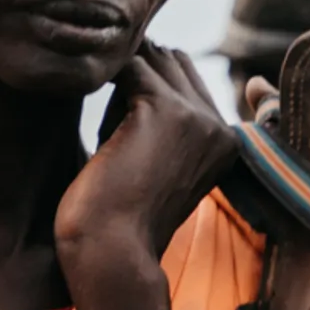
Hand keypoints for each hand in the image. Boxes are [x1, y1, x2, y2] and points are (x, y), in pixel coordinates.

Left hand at [55, 42, 244, 288]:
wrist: (113, 251)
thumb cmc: (120, 217)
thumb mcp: (153, 164)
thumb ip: (156, 123)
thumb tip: (130, 67)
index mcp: (226, 144)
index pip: (188, 80)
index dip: (147, 84)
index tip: (112, 108)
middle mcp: (221, 128)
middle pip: (174, 61)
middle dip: (135, 71)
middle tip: (98, 103)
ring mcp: (197, 117)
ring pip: (154, 57)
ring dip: (119, 73)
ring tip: (90, 104)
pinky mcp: (164, 111)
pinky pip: (129, 66)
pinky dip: (103, 77)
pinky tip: (83, 98)